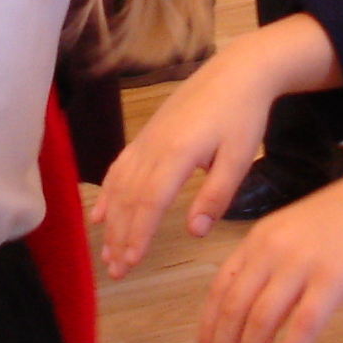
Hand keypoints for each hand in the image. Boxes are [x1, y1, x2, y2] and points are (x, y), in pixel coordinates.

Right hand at [93, 15, 337, 277]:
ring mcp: (145, 139)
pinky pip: (119, 167)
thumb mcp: (240, 157)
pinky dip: (107, 193)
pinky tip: (100, 215)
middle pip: (128, 198)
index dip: (137, 234)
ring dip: (112, 222)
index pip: (149, 202)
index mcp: (177, 153)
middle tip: (116, 271)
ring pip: (119, 185)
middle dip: (120, 237)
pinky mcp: (146, 135)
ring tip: (108, 253)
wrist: (236, 71)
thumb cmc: (242, 115)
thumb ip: (216, 196)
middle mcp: (153, 146)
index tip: (130, 263)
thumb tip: (194, 232)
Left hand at [196, 141, 342, 342]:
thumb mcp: (297, 230)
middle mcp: (273, 251)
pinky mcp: (333, 281)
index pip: (221, 289)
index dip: (209, 327)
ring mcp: (302, 265)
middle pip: (234, 309)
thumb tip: (257, 302)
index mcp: (260, 239)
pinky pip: (302, 324)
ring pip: (261, 321)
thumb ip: (274, 261)